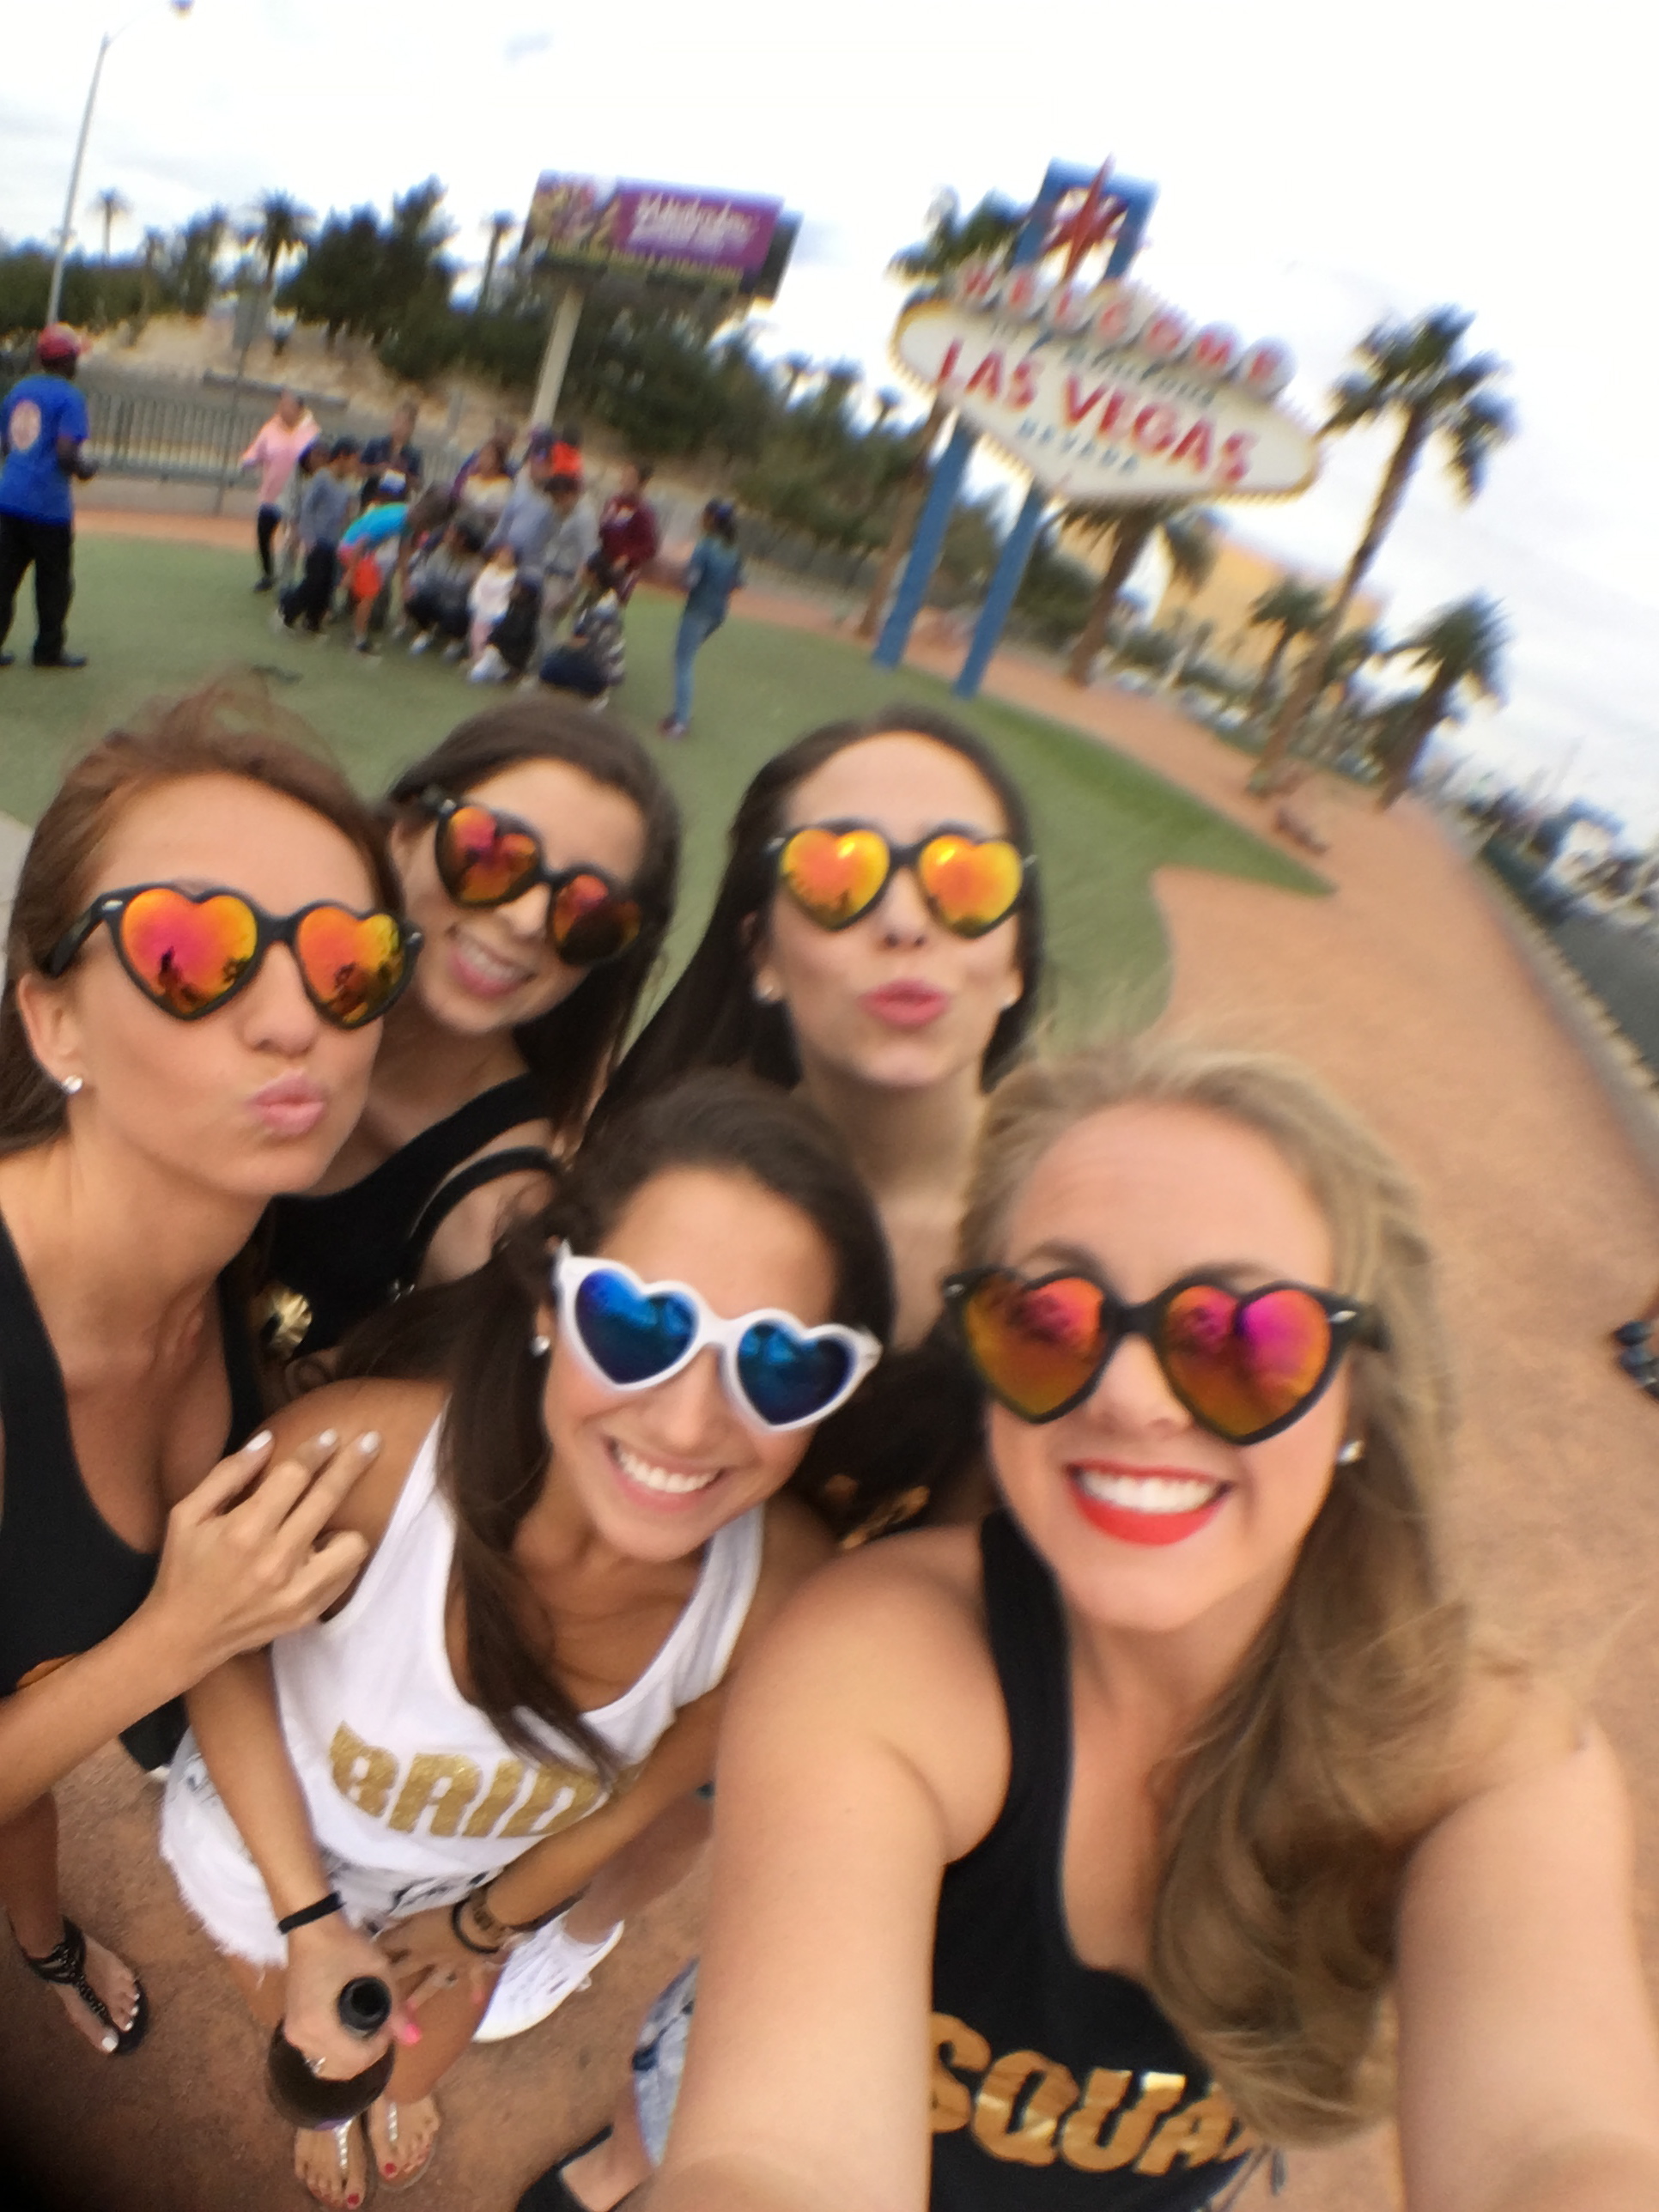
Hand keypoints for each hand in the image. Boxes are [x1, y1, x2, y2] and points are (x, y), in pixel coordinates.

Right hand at [145, 1428, 378, 1676]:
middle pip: (328, 1498)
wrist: (185, 1635)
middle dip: (352, 1462)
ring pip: (352, 1542)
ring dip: (344, 1526)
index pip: (294, 1477)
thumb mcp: (187, 1514)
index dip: (315, 1451)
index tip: (331, 1435)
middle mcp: (275, 1560)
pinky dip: (337, 1558)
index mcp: (243, 1530)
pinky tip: (317, 1554)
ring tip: (323, 1526)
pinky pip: (346, 1572)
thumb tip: (268, 1440)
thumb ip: (228, 1474)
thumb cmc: (184, 1568)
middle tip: (371, 1441)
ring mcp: (296, 1591)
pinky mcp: (308, 1612)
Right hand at [281, 1914, 413, 2078]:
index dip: (379, 2048)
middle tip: (380, 2026)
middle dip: (367, 2053)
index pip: (355, 2060)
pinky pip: (318, 2052)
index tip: (389, 2024)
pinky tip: (350, 2027)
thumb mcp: (377, 1971)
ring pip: (328, 2064)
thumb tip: (415, 2039)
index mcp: (319, 2026)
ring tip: (367, 2025)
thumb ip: (396, 2008)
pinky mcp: (291, 2028)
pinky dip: (337, 2048)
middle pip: (341, 2068)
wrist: (311, 1926)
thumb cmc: (344, 1945)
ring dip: (352, 2053)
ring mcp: (293, 2035)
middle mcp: (301, 2038)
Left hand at [379, 1902, 502, 2011]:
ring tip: (408, 2011)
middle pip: (404, 1969)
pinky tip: (476, 2001)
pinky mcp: (471, 1965)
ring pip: (430, 1983)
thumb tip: (384, 1917)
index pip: (388, 1944)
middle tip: (375, 1995)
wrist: (479, 1924)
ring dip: (419, 1996)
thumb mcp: (422, 1904)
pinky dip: (476, 1989)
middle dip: (390, 1979)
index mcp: (413, 1940)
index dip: (376, 1946)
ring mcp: (448, 1964)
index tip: (362, 1952)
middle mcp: (426, 1957)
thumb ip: (404, 1914)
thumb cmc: (449, 1909)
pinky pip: (474, 1979)